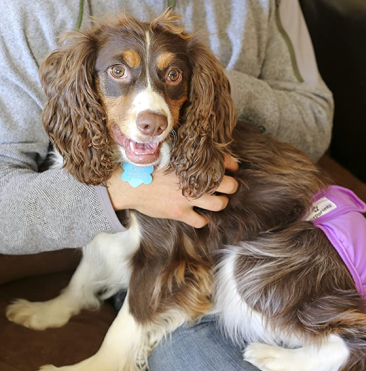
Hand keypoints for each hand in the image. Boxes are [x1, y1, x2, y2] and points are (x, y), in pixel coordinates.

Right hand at [107, 157, 238, 227]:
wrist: (129, 184)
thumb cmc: (147, 167)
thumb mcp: (168, 153)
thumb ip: (185, 153)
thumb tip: (200, 149)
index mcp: (191, 163)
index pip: (222, 161)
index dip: (231, 165)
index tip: (233, 168)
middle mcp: (193, 180)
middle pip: (228, 185)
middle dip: (231, 186)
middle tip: (227, 187)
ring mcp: (188, 197)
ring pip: (219, 204)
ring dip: (221, 203)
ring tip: (217, 201)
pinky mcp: (180, 212)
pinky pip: (201, 221)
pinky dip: (203, 220)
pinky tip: (200, 216)